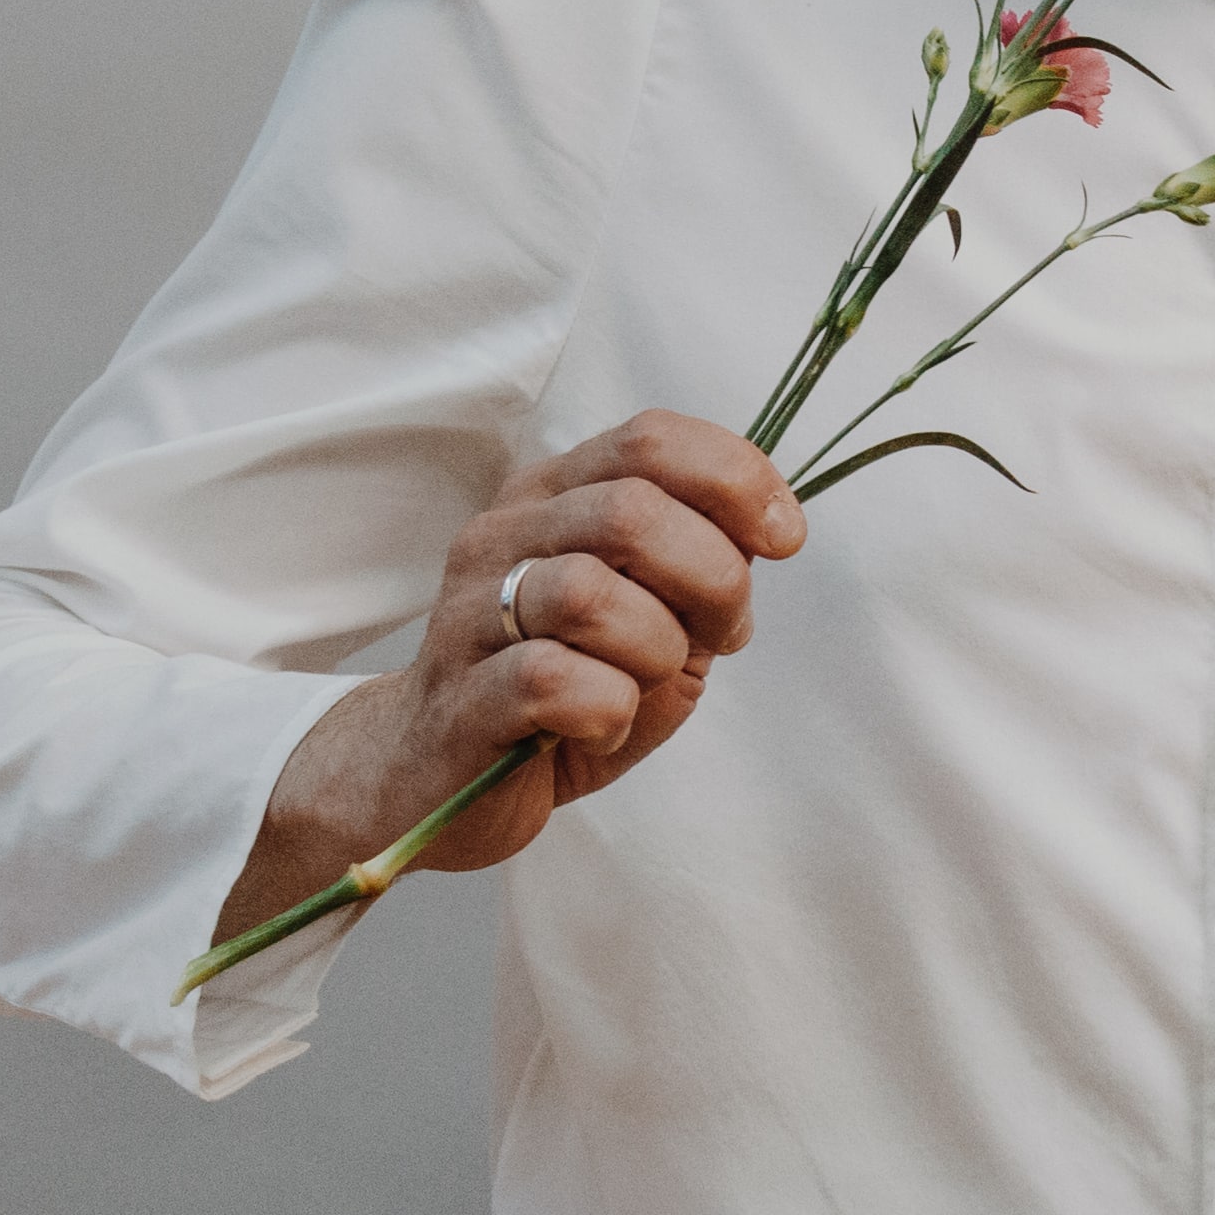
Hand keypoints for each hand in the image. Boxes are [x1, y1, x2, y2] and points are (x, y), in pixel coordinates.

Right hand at [212, 411, 802, 941]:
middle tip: (721, 633)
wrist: (429, 774)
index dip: (736, 479)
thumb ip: (702, 571)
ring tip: (647, 682)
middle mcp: (505, 536)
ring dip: (656, 647)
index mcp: (555, 496)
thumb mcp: (652, 619)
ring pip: (590, 594)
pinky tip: (600, 722)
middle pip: (630, 511)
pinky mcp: (462, 697)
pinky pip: (552, 680)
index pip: (650, 440)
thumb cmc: (558, 690)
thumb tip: (764, 537)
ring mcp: (472, 614)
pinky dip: (607, 707)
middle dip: (711, 577)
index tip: (785, 538)